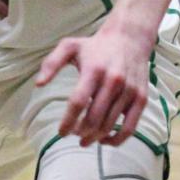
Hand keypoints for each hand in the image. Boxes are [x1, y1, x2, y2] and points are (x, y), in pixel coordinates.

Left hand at [36, 20, 150, 147]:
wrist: (130, 38)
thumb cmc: (96, 46)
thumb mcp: (69, 46)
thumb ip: (51, 63)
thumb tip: (39, 84)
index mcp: (94, 70)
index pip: (78, 102)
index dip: (68, 121)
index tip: (61, 132)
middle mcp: (113, 81)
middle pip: (94, 118)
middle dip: (80, 132)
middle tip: (73, 135)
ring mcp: (129, 91)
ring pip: (109, 125)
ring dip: (95, 137)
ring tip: (85, 139)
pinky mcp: (141, 98)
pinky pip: (130, 127)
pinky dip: (117, 139)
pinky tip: (105, 141)